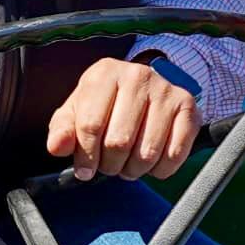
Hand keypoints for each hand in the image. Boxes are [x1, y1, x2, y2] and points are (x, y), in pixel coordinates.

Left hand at [46, 59, 199, 181]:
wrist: (141, 88)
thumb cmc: (103, 104)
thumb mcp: (77, 112)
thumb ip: (62, 130)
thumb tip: (57, 146)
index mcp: (104, 73)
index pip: (91, 125)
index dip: (86, 156)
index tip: (85, 170)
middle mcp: (137, 75)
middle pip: (119, 141)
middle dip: (110, 165)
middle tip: (110, 165)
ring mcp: (165, 89)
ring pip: (147, 152)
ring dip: (134, 170)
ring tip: (128, 164)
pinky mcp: (188, 106)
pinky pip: (175, 154)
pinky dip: (161, 169)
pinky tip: (152, 162)